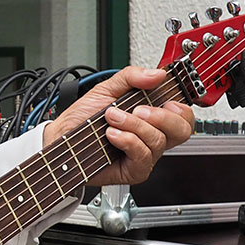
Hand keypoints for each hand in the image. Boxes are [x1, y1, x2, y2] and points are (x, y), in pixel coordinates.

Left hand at [41, 66, 193, 186]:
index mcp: (152, 116)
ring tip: (112, 118)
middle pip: (183, 130)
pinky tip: (112, 135)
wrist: (60, 137)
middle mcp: (151, 136)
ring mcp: (144, 154)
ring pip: (158, 141)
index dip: (181, 108)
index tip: (167, 100)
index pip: (183, 115)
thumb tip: (157, 74)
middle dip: (162, 116)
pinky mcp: (133, 170)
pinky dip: (128, 141)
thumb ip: (131, 77)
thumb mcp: (106, 89)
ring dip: (133, 125)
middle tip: (138, 110)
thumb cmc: (82, 118)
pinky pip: (143, 156)